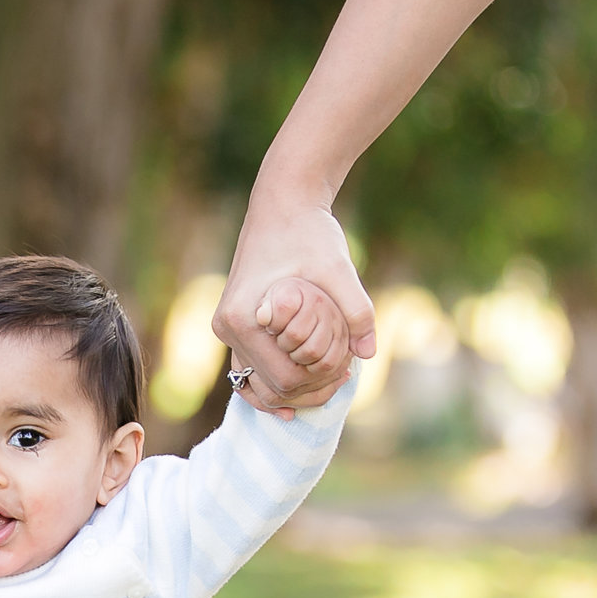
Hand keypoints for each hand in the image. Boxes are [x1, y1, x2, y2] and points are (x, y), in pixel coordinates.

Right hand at [212, 187, 374, 417]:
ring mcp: (227, 328)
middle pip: (270, 387)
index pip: (283, 379)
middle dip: (309, 389)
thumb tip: (369, 352)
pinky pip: (250, 368)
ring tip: (332, 379)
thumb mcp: (339, 270)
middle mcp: (227, 328)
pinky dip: (274, 381)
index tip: (348, 370)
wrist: (283, 204)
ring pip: (258, 384)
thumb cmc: (309, 233)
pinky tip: (299, 393)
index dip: (319, 382)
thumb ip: (357, 311)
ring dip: (294, 389)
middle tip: (346, 377)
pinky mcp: (235, 324)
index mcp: (243, 319)